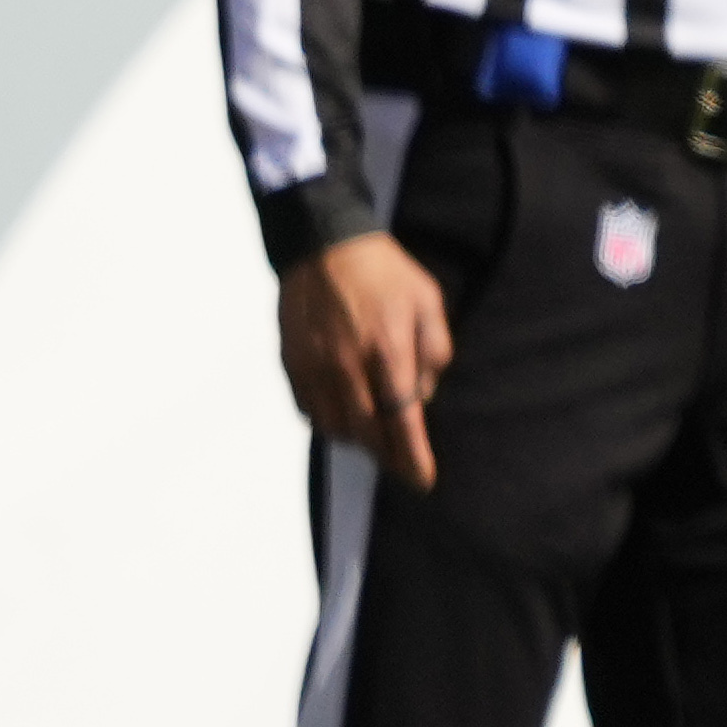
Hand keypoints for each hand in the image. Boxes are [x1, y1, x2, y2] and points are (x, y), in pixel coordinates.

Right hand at [281, 232, 453, 489]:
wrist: (323, 245)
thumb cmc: (386, 274)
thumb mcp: (428, 301)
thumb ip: (434, 351)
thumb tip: (422, 396)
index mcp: (388, 347)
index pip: (401, 417)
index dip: (412, 455)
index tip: (423, 481)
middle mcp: (347, 363)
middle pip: (366, 431)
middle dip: (387, 455)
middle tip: (402, 462)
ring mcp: (315, 364)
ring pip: (334, 426)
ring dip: (357, 441)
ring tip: (375, 439)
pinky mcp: (291, 362)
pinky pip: (309, 410)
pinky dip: (328, 422)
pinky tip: (344, 415)